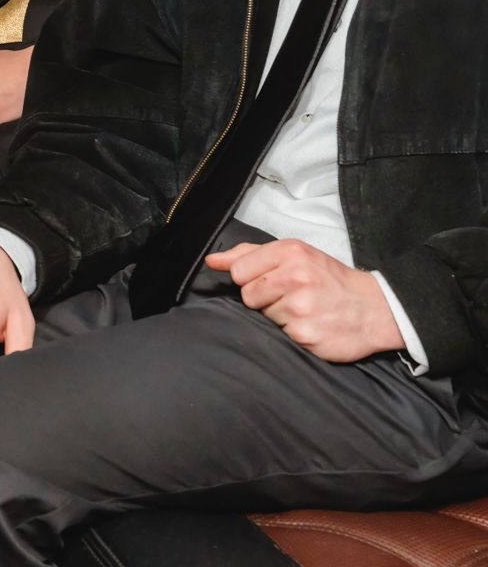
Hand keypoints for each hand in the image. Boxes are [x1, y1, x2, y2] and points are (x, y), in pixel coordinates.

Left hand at [207, 239, 405, 361]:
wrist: (376, 309)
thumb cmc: (329, 280)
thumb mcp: (295, 255)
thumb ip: (249, 255)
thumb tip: (212, 261)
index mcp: (290, 253)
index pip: (239, 270)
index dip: (250, 279)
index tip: (270, 281)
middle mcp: (295, 277)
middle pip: (248, 295)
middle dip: (264, 299)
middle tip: (292, 297)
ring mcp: (300, 308)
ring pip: (264, 316)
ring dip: (279, 316)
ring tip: (304, 310)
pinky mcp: (305, 335)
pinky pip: (279, 335)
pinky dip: (292, 332)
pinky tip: (311, 325)